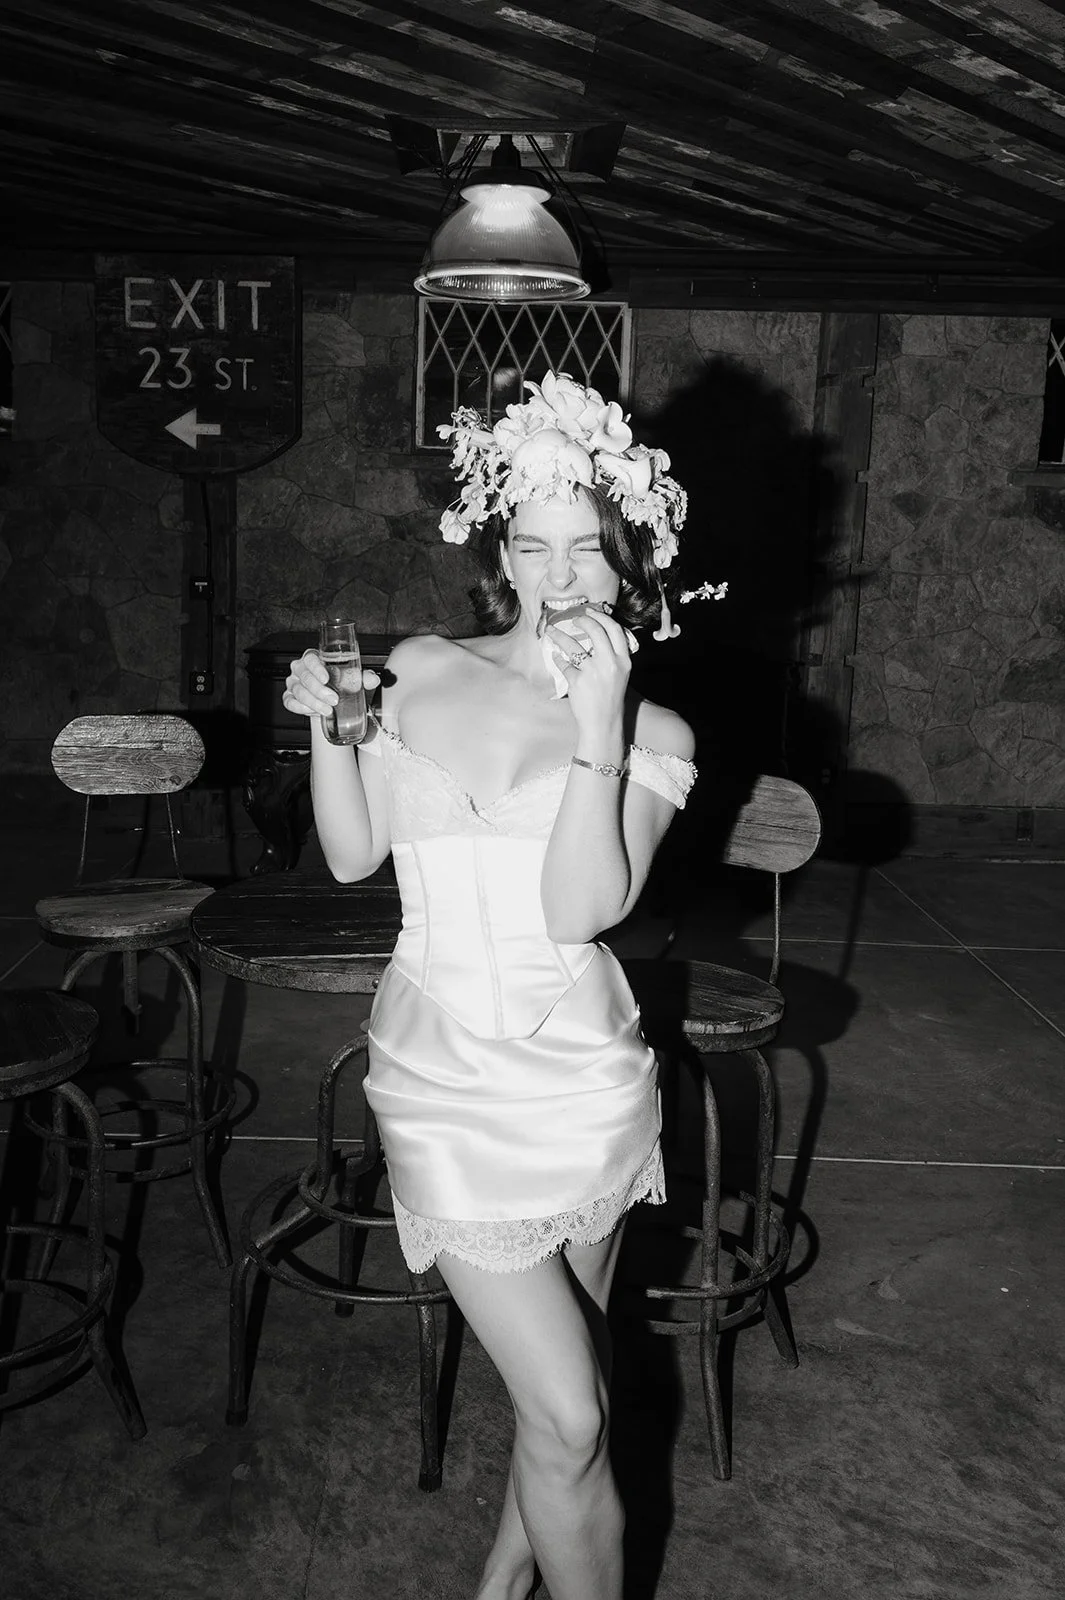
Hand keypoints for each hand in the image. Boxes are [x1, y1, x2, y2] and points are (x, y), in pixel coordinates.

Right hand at [282, 650, 379, 718]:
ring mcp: (293, 683)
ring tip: (327, 710)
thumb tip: (373, 679)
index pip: (311, 658)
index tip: (326, 678)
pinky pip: (290, 702)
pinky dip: (301, 708)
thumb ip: (364, 677)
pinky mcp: (289, 697)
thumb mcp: (354, 680)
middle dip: (319, 690)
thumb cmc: (341, 684)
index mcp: (314, 659)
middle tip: (333, 699)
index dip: (317, 668)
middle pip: (304, 676)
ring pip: (298, 691)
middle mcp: (301, 669)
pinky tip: (313, 711)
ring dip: (313, 702)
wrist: (333, 701)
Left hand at [547, 610, 630, 731]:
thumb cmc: (610, 699)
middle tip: (573, 619)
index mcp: (624, 661)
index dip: (601, 617)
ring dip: (559, 635)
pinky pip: (564, 664)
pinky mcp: (577, 681)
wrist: (603, 723)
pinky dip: (558, 659)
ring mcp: (592, 672)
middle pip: (596, 630)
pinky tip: (555, 657)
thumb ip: (612, 656)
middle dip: (582, 620)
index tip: (590, 612)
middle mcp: (610, 664)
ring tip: (552, 632)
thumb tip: (596, 634)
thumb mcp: (620, 675)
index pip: (615, 630)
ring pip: (572, 645)